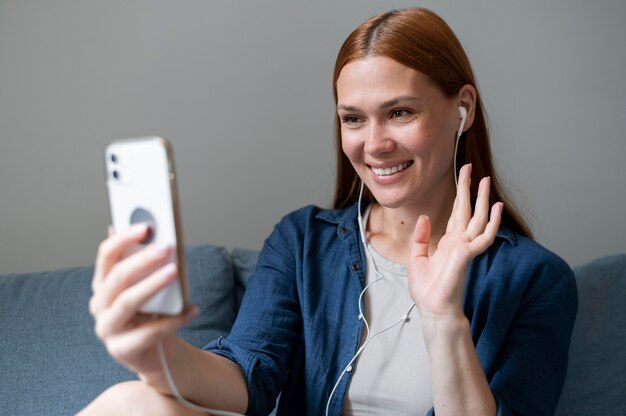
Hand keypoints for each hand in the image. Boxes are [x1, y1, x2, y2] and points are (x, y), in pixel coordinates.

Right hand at [89, 224, 196, 377]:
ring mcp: (107, 328)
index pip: (106, 255)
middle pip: (117, 277)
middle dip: (142, 259)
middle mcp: (99, 305)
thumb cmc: (152, 313)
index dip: (124, 238)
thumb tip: (151, 231)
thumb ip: (146, 262)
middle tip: (167, 247)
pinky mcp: (122, 349)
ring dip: (152, 284)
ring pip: (127, 302)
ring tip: (175, 271)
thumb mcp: (148, 286)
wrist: (156, 353)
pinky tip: (192, 309)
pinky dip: (173, 320)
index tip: (147, 226)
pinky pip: (149, 332)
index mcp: (103, 283)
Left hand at [407, 164, 502, 323]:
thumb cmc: (428, 289)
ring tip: (486, 180)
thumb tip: (424, 218)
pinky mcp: (467, 255)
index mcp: (448, 241)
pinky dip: (491, 222)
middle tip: (471, 168)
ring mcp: (465, 248)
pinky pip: (483, 236)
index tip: (462, 178)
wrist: (433, 309)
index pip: (456, 213)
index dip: (460, 195)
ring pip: (478, 218)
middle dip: (470, 189)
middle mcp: (459, 242)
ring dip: (482, 199)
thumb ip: (422, 238)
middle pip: (467, 210)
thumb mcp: (417, 258)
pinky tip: (496, 207)